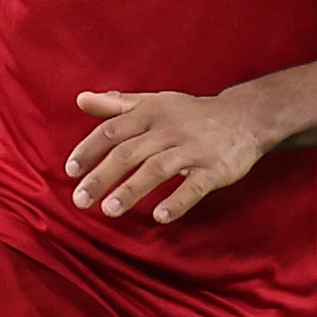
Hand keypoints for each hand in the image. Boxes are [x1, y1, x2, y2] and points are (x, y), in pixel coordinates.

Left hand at [66, 89, 272, 224]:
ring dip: (132, 190)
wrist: (246, 117)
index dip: (89, 150)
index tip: (70, 171)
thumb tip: (80, 99)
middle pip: (129, 152)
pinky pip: (194, 186)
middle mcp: (169, 129)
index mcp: (151, 112)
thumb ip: (117, 104)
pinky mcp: (215, 168)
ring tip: (109, 211)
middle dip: (102, 177)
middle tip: (80, 201)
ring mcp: (193, 149)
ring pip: (157, 169)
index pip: (112, 130)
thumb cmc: (191, 114)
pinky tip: (160, 217)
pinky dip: (177, 201)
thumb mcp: (154, 103)